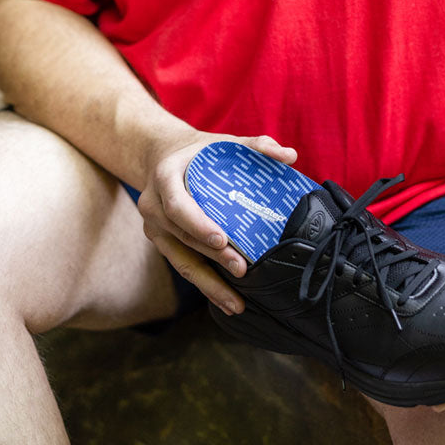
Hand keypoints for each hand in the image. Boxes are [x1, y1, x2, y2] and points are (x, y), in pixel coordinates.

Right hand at [136, 129, 297, 317]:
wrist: (163, 156)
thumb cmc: (199, 151)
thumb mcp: (223, 142)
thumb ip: (257, 145)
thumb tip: (290, 156)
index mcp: (165, 177)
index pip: (177, 205)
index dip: (198, 224)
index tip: (223, 239)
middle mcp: (153, 205)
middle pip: (183, 237)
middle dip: (213, 258)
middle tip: (242, 269)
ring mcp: (155, 227)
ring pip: (180, 261)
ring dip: (208, 284)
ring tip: (236, 303)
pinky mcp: (162, 243)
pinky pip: (182, 266)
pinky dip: (204, 285)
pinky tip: (226, 301)